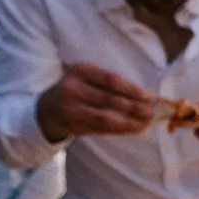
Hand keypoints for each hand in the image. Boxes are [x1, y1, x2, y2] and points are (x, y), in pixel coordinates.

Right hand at [35, 62, 153, 140]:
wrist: (48, 109)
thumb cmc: (78, 91)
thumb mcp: (90, 80)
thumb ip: (113, 87)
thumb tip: (145, 96)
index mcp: (80, 70)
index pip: (110, 79)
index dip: (130, 88)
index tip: (146, 95)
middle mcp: (73, 87)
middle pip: (109, 99)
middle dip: (133, 106)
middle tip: (151, 111)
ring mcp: (71, 107)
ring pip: (106, 116)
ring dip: (130, 120)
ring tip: (146, 121)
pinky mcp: (73, 124)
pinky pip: (102, 127)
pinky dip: (121, 128)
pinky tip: (135, 128)